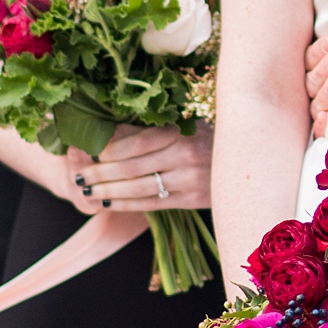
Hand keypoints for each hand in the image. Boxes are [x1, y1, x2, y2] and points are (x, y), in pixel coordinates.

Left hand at [69, 123, 213, 212]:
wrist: (248, 156)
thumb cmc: (208, 136)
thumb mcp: (182, 124)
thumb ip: (147, 129)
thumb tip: (106, 131)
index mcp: (182, 131)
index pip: (137, 142)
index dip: (108, 148)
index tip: (87, 151)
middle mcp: (187, 155)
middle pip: (133, 166)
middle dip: (100, 172)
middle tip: (78, 175)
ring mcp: (190, 180)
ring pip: (139, 188)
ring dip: (108, 191)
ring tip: (87, 191)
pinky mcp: (193, 199)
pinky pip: (152, 203)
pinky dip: (126, 204)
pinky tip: (107, 203)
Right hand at [305, 33, 327, 140]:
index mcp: (318, 71)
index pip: (310, 60)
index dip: (318, 51)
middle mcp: (316, 91)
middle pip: (312, 81)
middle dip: (322, 69)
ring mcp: (320, 111)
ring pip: (315, 104)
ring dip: (324, 93)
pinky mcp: (327, 132)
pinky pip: (319, 131)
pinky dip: (321, 124)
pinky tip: (324, 117)